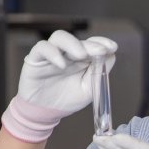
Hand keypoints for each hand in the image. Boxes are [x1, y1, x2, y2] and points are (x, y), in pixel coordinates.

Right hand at [2, 30, 116, 142]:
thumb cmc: (67, 100)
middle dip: (91, 45)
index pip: (92, 44)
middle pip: (78, 40)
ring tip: (81, 55)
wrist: (46, 112)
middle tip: (100, 50)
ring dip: (72, 43)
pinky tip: (61, 65)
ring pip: (59, 37)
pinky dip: (52, 53)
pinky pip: (42, 48)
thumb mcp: (88, 90)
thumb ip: (98, 74)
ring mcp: (51, 54)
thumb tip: (111, 57)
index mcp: (81, 60)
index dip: (102, 42)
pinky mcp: (35, 59)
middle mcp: (67, 54)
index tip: (112, 47)